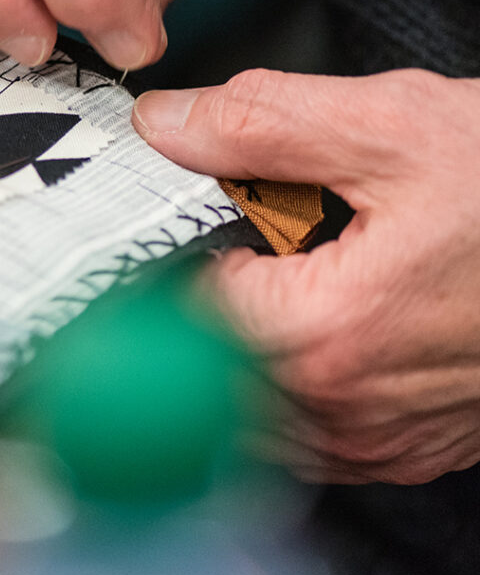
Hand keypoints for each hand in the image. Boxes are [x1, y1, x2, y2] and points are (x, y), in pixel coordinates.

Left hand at [133, 68, 479, 484]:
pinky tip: (318, 326)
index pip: (176, 308)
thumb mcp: (392, 129)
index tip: (194, 215)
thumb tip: (165, 123)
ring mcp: (378, 443)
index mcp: (320, 335)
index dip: (175, 250)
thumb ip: (258, 123)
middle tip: (247, 240)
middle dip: (205, 299)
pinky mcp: (409, 451)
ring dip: (240, 349)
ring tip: (286, 277)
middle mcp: (342, 411)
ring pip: (247, 411)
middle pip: (204, 366)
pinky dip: (287, 386)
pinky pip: (306, 436)